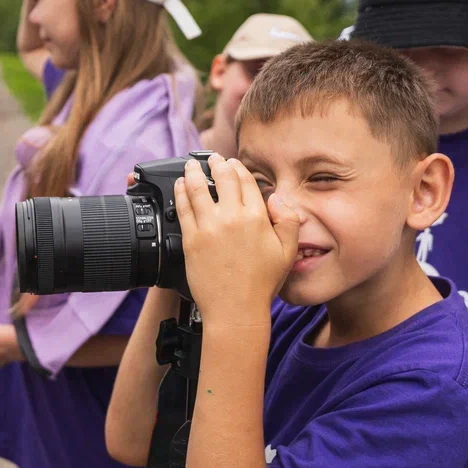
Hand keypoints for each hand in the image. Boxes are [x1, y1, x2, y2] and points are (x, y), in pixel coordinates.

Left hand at [173, 154, 299, 326]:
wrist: (235, 309)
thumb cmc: (261, 284)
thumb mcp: (287, 252)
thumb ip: (288, 220)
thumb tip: (277, 198)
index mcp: (256, 217)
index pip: (245, 182)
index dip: (237, 169)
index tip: (232, 164)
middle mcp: (231, 218)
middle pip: (221, 179)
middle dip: (216, 164)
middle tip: (212, 158)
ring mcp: (208, 227)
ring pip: (197, 188)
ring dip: (193, 172)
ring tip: (191, 165)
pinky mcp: (190, 239)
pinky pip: (183, 208)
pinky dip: (181, 192)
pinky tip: (180, 185)